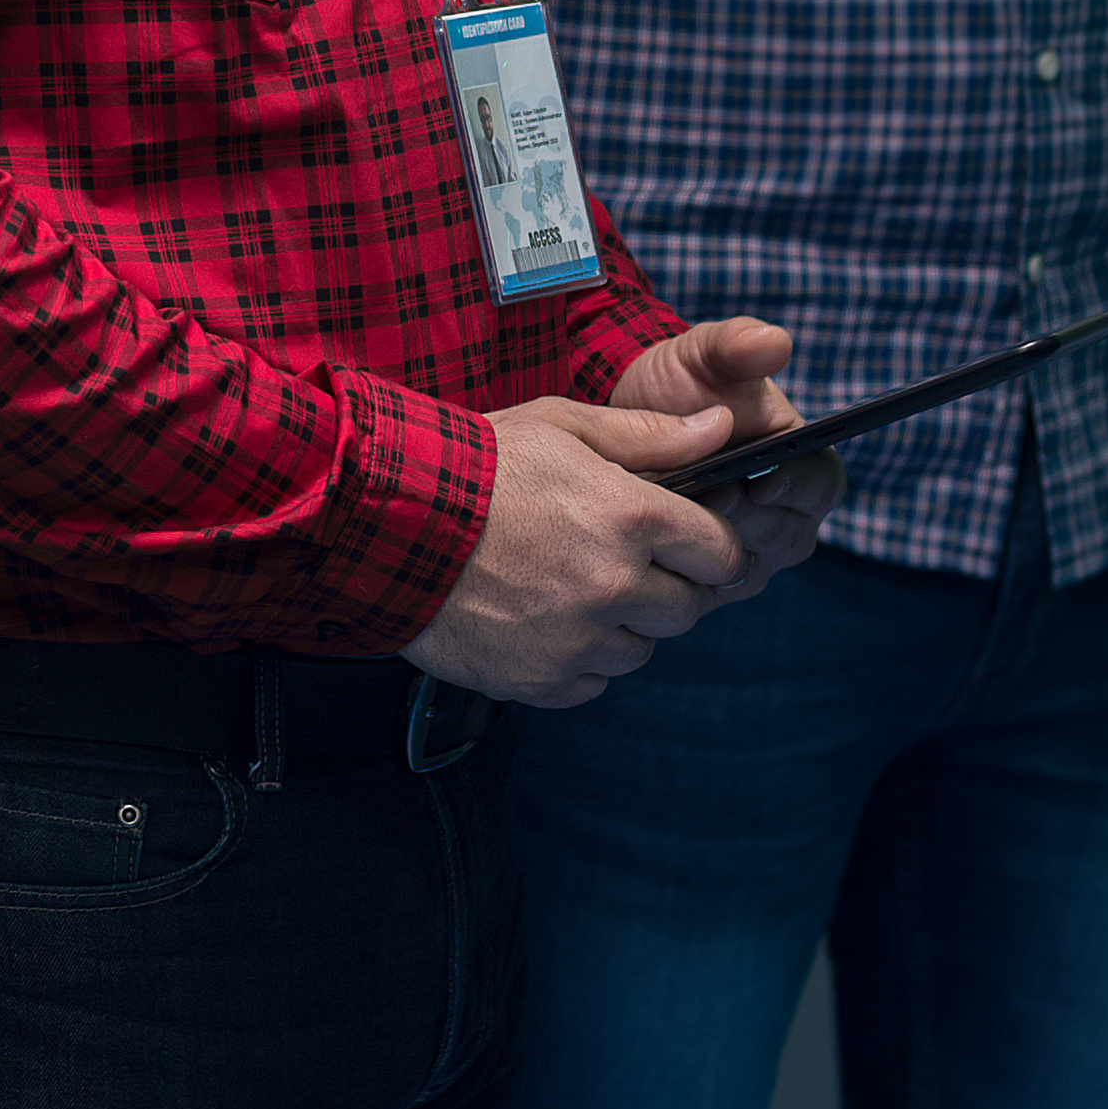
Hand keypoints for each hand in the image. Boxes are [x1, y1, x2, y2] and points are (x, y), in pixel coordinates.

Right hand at [409, 394, 756, 707]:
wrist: (386, 525)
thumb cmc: (476, 467)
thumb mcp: (563, 427)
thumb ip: (649, 435)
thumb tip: (721, 425)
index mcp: (630, 517)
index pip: (720, 552)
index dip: (710, 546)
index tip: (690, 543)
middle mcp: (613, 585)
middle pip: (686, 609)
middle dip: (666, 587)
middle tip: (622, 563)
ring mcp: (577, 640)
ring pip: (640, 650)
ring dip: (622, 626)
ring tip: (571, 588)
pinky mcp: (541, 680)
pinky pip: (592, 682)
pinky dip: (578, 659)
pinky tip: (543, 620)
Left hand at [614, 316, 834, 598]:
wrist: (624, 420)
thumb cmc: (680, 383)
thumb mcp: (704, 354)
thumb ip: (738, 345)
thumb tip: (776, 342)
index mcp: (802, 464)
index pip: (820, 485)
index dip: (795, 486)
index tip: (759, 479)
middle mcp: (784, 516)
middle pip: (784, 536)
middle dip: (745, 517)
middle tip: (708, 495)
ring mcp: (747, 554)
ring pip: (742, 567)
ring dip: (710, 542)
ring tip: (674, 512)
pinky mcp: (707, 580)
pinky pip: (702, 588)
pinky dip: (680, 566)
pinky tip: (654, 540)